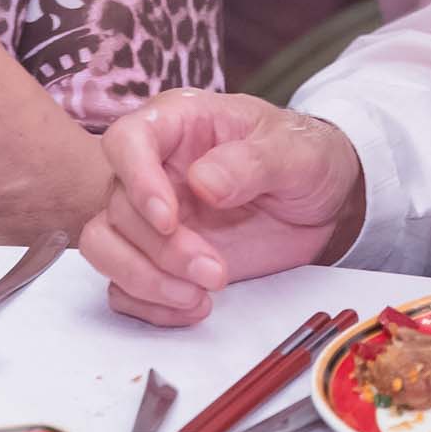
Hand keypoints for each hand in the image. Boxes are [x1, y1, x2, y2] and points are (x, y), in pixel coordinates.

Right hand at [82, 90, 365, 325]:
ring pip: (104, 246)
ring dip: (145, 279)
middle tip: (213, 270)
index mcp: (180, 125)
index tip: (169, 218)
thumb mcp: (295, 152)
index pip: (127, 140)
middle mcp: (155, 169)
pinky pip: (123, 285)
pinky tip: (192, 306)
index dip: (137, 180)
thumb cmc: (306, 159)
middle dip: (161, 249)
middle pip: (117, 206)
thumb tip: (202, 182)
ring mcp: (151, 217)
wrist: (325, 204)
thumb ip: (252, 162)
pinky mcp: (157, 258)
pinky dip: (148, 304)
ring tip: (200, 295)